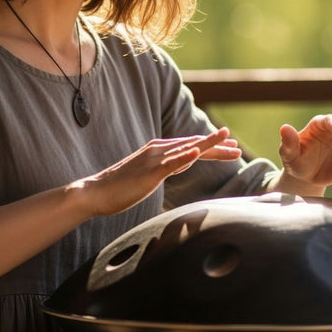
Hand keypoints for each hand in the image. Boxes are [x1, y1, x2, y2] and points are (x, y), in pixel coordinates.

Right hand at [77, 128, 240, 215]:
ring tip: (225, 139)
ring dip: (208, 144)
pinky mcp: (148, 173)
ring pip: (186, 150)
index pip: (191, 146)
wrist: (95, 192)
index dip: (213, 147)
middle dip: (217, 146)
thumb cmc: (120, 187)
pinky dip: (184, 157)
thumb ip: (167, 167)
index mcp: (159, 150)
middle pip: (194, 145)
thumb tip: (183, 164)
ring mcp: (154, 160)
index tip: (231, 148)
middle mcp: (159, 150)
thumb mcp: (149, 175)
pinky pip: (170, 164)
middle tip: (237, 148)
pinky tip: (197, 153)